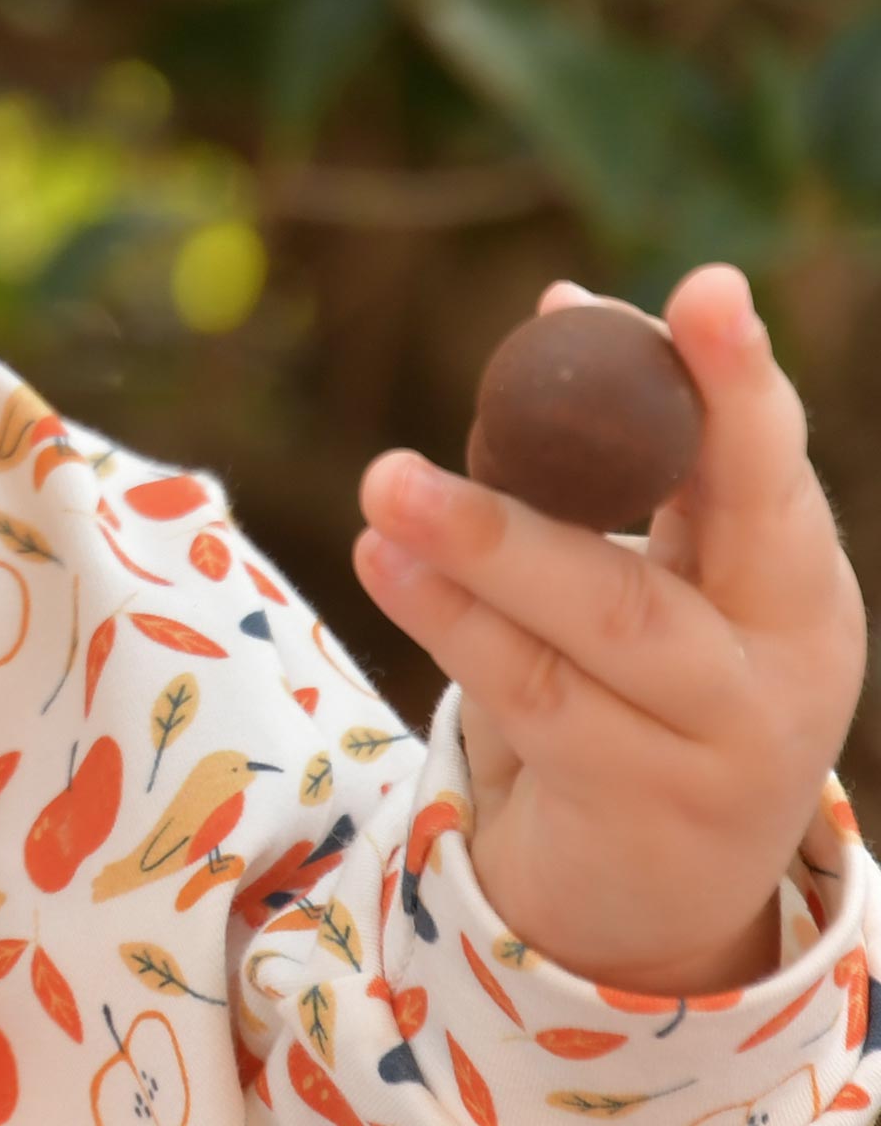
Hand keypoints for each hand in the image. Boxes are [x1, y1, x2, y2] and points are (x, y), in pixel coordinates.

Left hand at [352, 264, 868, 993]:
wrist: (661, 891)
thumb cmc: (657, 685)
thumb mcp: (669, 572)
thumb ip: (627, 447)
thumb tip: (561, 301)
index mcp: (799, 576)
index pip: (774, 460)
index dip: (740, 377)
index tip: (707, 290)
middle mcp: (788, 658)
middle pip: (722, 528)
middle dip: (634, 428)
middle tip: (549, 335)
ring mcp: (724, 743)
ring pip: (607, 619)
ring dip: (490, 541)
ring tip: (387, 485)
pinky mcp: (639, 807)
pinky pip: (534, 695)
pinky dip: (453, 620)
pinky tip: (383, 563)